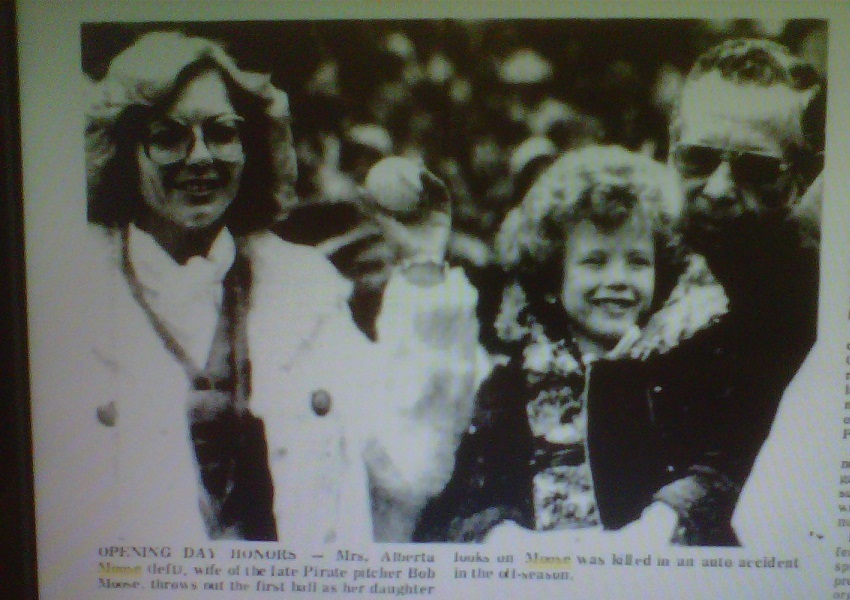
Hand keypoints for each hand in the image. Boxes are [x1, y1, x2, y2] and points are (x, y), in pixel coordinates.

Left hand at [359, 159, 451, 277]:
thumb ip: (371, 207)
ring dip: (427, 176)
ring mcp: (435, 211)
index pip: (405, 189)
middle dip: (417, 170)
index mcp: (409, 212)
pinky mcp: (445, 213)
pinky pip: (441, 194)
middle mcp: (423, 210)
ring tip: (418, 166)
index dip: (401, 175)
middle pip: (421, 185)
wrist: (419, 257)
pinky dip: (434, 183)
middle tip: (409, 160)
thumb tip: (358, 189)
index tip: (394, 164)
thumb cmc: (398, 243)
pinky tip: (425, 176)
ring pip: (431, 188)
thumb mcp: (382, 221)